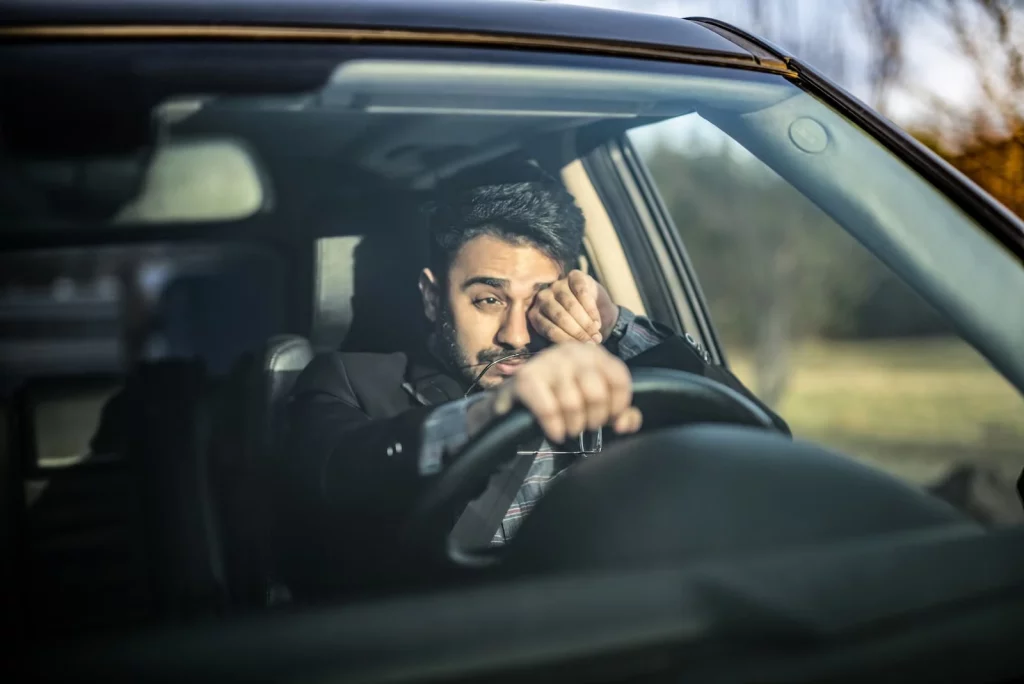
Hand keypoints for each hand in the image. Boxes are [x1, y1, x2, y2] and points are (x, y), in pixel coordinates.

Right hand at [476, 342, 642, 443]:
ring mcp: (547, 362)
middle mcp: (572, 351)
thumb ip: (620, 413)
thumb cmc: (561, 401)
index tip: (607, 417)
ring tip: (568, 429)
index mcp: (593, 353)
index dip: (617, 407)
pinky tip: (555, 432)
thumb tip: (626, 423)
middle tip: (584, 425)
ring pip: (573, 405)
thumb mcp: (594, 404)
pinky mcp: (525, 378)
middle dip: (593, 420)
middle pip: (597, 394)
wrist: (515, 401)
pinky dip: (554, 427)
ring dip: (573, 427)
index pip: (620, 380)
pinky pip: (548, 409)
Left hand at [528, 269, 619, 343]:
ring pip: (571, 305)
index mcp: (535, 314)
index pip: (548, 329)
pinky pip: (582, 292)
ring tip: (596, 334)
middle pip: (559, 316)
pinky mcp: (573, 276)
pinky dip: (591, 310)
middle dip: (577, 332)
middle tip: (591, 343)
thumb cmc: (577, 329)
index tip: (579, 349)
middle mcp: (542, 297)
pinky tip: (597, 322)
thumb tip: (568, 353)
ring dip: (586, 323)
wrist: (596, 313)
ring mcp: (557, 285)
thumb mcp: (567, 338)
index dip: (566, 340)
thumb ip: (563, 342)